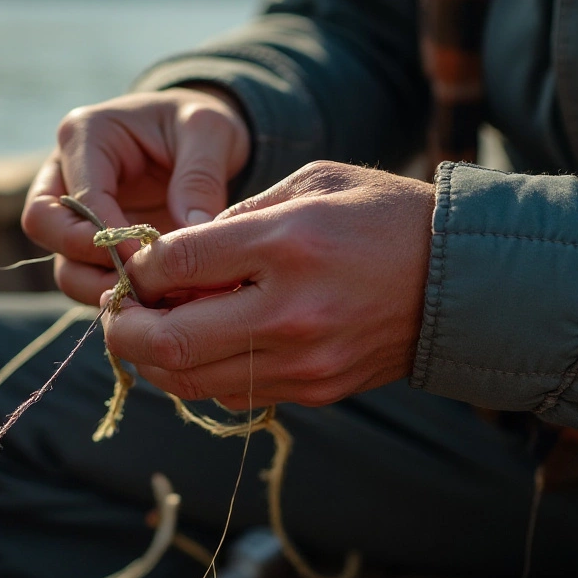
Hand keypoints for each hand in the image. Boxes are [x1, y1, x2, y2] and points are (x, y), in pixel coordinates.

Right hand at [22, 87, 249, 303]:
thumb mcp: (211, 130)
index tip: (152, 260)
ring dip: (100, 286)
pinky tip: (154, 301)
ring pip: (60, 261)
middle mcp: (64, 171)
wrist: (197, 136)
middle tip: (138, 282)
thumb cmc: (197, 123)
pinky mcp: (88, 242)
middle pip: (42, 225)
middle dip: (87, 261)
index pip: (77, 195)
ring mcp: (72, 211)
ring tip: (150, 300)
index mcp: (86, 134)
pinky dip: (115, 293)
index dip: (109, 235)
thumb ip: (200, 176)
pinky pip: (85, 276)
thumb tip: (192, 229)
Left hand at [102, 161, 434, 407]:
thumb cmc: (383, 216)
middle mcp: (290, 311)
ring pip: (189, 380)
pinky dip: (196, 373)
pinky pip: (229, 394)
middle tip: (114, 309)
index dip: (139, 265)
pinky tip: (197, 344)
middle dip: (121, 327)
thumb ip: (236, 219)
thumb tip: (173, 256)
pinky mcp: (314, 390)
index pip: (177, 264)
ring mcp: (303, 361)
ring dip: (152, 357)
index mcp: (289, 244)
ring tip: (147, 328)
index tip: (136, 261)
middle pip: (168, 341)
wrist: (463, 281)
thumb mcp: (311, 184)